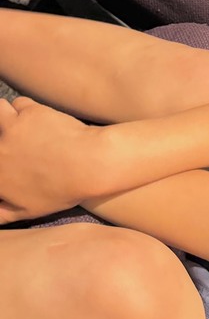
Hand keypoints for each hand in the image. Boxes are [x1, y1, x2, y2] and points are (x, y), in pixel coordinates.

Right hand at [0, 98, 99, 221]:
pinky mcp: (29, 113)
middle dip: (4, 137)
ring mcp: (11, 130)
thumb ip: (3, 214)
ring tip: (17, 121)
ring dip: (5, 115)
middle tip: (14, 139)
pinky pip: (19, 104)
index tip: (6, 157)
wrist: (89, 163)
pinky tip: (34, 114)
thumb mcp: (30, 211)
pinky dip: (25, 108)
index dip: (1, 160)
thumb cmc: (63, 190)